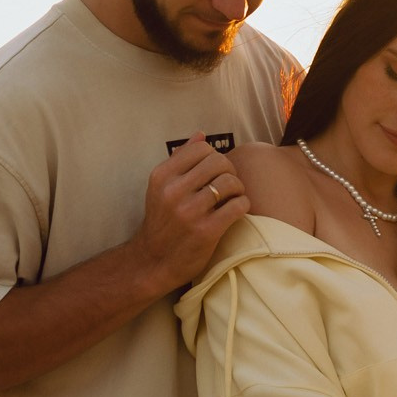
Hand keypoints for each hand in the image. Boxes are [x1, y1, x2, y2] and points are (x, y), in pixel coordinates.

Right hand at [136, 138, 247, 289]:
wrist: (153, 262)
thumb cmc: (162, 221)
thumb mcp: (161, 188)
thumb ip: (180, 159)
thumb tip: (200, 134)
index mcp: (162, 177)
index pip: (201, 148)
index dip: (215, 156)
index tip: (215, 171)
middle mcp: (173, 192)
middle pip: (219, 162)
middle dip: (230, 170)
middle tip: (229, 184)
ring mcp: (190, 212)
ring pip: (230, 182)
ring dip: (238, 188)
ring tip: (233, 197)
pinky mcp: (206, 231)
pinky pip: (238, 205)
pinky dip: (243, 204)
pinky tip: (236, 210)